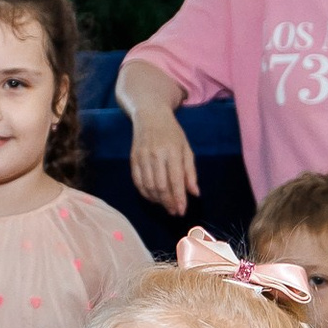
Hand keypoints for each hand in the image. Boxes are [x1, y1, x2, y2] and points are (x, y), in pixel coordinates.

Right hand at [119, 70, 198, 213]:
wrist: (149, 115)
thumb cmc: (172, 133)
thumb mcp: (186, 149)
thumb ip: (190, 172)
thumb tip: (194, 193)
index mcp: (172, 151)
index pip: (176, 180)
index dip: (179, 198)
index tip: (182, 211)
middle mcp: (156, 155)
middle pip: (161, 186)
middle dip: (168, 202)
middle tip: (174, 211)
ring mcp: (142, 157)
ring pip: (148, 186)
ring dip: (157, 200)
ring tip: (165, 205)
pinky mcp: (133, 159)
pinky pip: (137, 182)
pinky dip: (145, 194)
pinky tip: (153, 198)